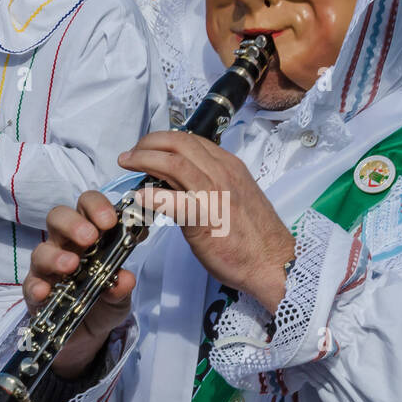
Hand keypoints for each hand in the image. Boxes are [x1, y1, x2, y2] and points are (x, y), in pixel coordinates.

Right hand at [25, 192, 136, 378]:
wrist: (89, 334)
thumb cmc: (104, 300)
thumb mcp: (120, 296)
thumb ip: (123, 286)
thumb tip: (125, 279)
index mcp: (88, 235)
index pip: (87, 206)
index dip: (97, 207)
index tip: (111, 221)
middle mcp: (64, 245)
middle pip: (58, 217)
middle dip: (73, 223)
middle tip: (90, 238)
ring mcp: (47, 268)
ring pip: (42, 250)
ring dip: (56, 256)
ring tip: (71, 266)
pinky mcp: (34, 292)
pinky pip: (30, 285)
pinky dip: (36, 286)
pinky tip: (45, 292)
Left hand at [118, 132, 296, 312]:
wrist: (273, 262)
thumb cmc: (254, 237)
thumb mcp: (234, 198)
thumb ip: (211, 186)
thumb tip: (181, 185)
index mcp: (230, 167)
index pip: (192, 140)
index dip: (164, 140)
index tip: (148, 147)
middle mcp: (222, 173)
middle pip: (179, 143)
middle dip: (149, 143)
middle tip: (131, 154)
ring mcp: (214, 193)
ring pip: (173, 163)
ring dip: (144, 159)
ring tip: (127, 163)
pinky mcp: (205, 218)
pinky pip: (172, 200)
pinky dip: (151, 195)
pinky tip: (138, 198)